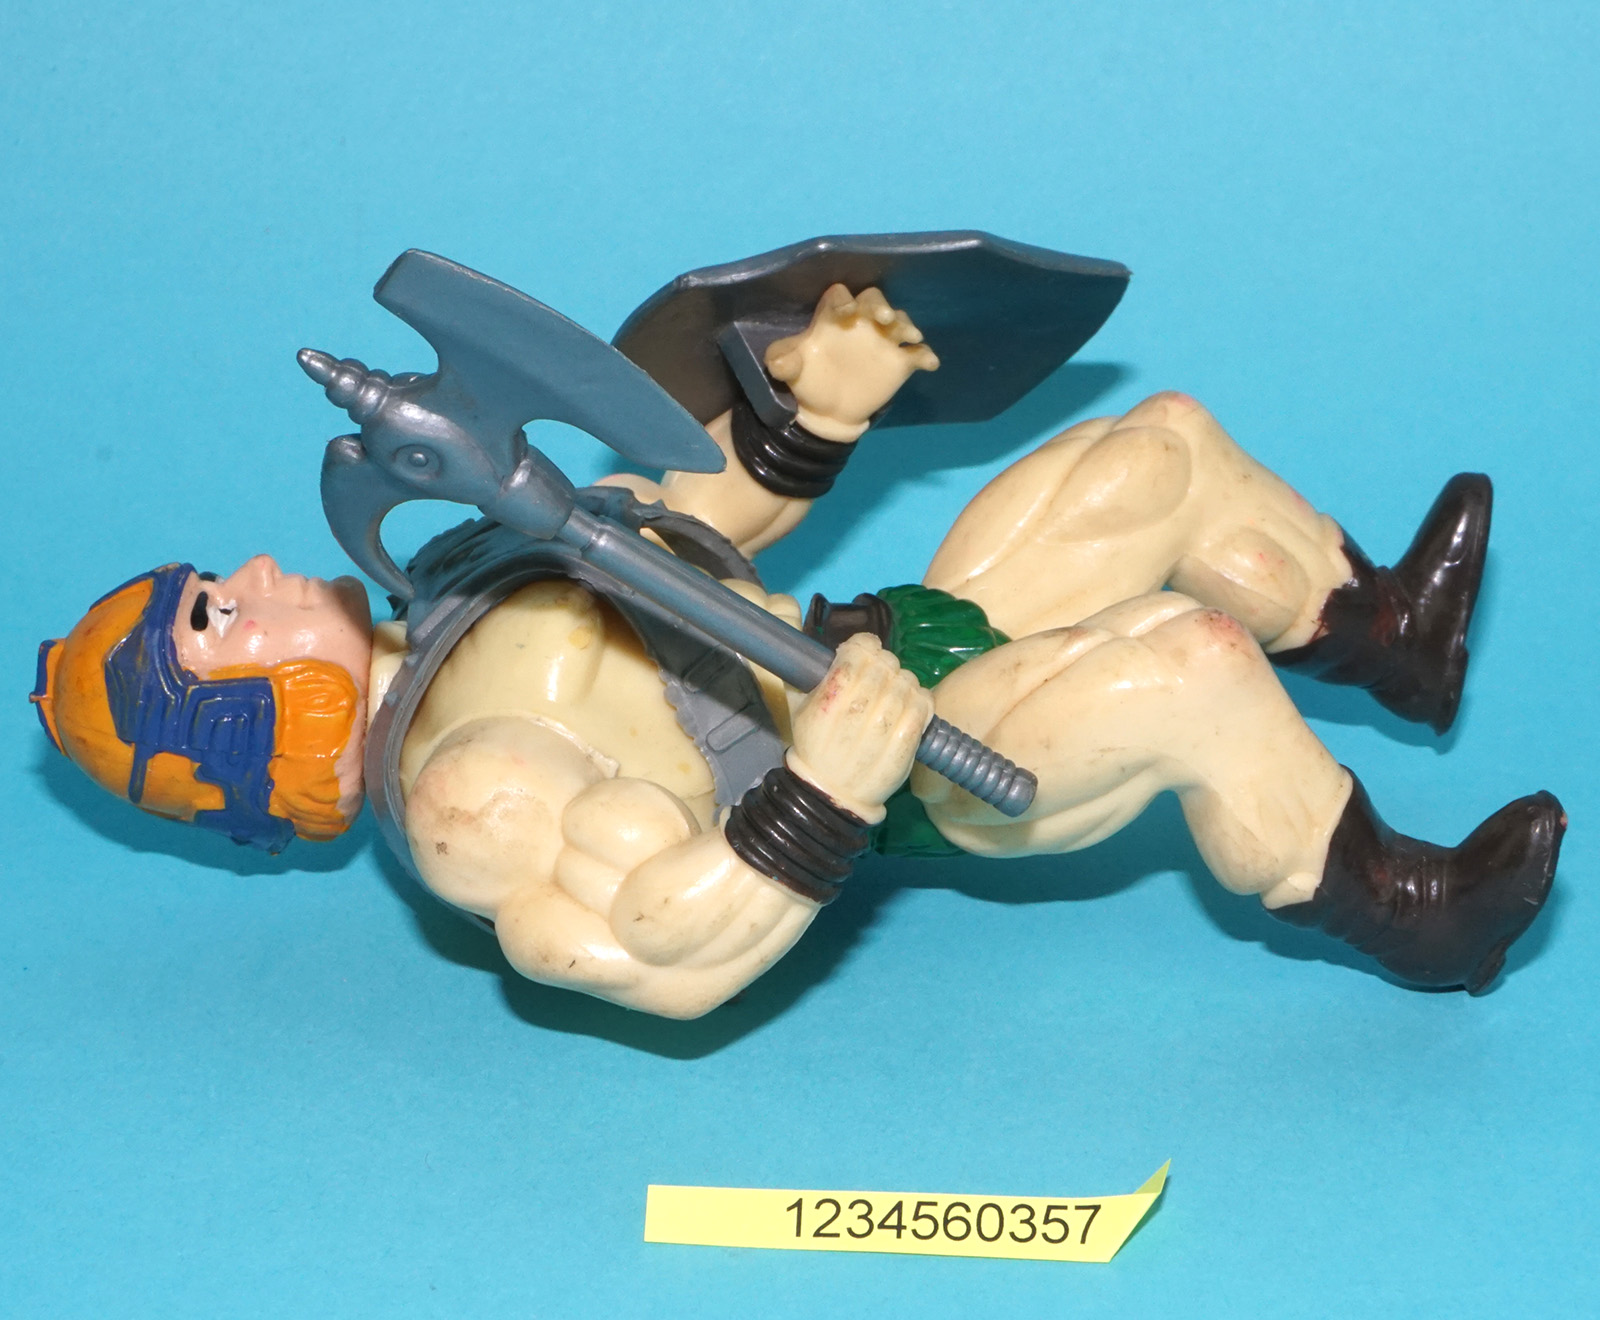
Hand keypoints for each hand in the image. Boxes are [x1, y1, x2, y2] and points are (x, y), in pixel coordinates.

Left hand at [764, 285, 938, 441]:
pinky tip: (929, 362)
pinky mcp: (899, 362)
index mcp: (833, 319)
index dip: (844, 301)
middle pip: (874, 300)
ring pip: (899, 320)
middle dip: (879, 305)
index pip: (840, 297)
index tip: (846, 315)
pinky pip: (917, 353)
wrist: (829, 413)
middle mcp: (860, 323)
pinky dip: (925, 355)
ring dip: (906, 323)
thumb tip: (780, 363)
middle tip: (883, 319)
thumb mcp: (789, 371)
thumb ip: (783, 360)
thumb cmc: (809, 382)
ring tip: (909, 336)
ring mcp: (882, 341)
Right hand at [787, 633, 933, 820]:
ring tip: (894, 691)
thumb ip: (814, 676)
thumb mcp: (800, 708)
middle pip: (884, 667)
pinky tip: (910, 703)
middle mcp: (856, 713)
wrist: (831, 792)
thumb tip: (840, 650)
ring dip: (903, 681)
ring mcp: (883, 730)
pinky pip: (923, 706)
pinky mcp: (906, 745)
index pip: (857, 654)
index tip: (865, 650)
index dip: (865, 645)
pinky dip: (920, 698)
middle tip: (880, 673)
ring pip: (906, 683)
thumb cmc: (814, 746)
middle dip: (884, 664)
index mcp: (828, 700)